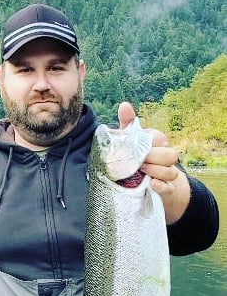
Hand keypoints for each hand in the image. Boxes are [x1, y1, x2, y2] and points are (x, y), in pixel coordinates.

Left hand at [118, 102, 190, 223]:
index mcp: (157, 145)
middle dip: (153, 157)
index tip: (137, 145)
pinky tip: (152, 184)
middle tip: (137, 161)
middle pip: (169, 154)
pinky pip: (168, 188)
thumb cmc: (136, 160)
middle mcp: (165, 159)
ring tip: (141, 171)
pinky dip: (161, 185)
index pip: (159, 138)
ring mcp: (166, 176)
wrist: (144, 187)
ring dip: (155, 170)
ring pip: (171, 171)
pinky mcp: (165, 191)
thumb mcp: (130, 143)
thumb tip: (124, 105)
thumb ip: (128, 124)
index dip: (150, 141)